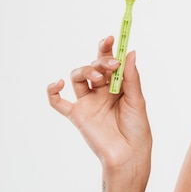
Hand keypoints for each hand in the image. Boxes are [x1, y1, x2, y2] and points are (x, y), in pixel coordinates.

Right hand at [47, 36, 151, 172]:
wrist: (128, 155)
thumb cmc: (137, 128)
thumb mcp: (137, 100)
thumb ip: (131, 77)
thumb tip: (130, 52)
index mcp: (118, 85)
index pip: (111, 62)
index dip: (109, 48)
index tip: (112, 37)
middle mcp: (102, 91)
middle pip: (94, 66)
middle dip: (101, 60)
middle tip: (112, 64)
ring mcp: (88, 102)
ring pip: (78, 77)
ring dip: (86, 70)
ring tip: (98, 77)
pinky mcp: (77, 115)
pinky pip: (58, 102)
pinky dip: (53, 91)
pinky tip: (58, 83)